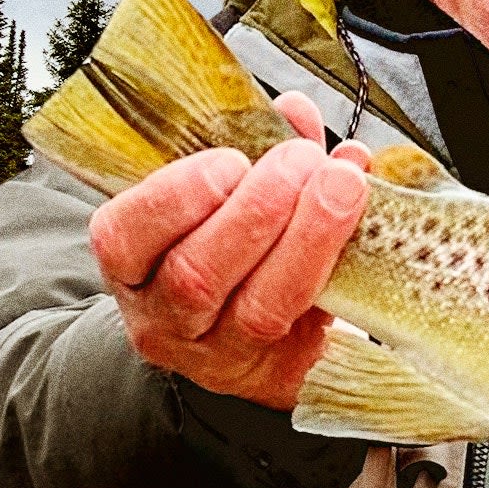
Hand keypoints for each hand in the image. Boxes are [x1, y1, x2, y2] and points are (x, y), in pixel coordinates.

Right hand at [88, 92, 371, 409]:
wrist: (240, 338)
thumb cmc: (221, 250)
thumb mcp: (218, 198)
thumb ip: (254, 150)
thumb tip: (296, 111)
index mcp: (130, 264)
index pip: (125, 237)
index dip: (179, 197)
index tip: (231, 160)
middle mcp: (162, 319)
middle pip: (197, 275)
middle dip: (257, 210)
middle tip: (302, 160)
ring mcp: (218, 355)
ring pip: (258, 308)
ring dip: (308, 237)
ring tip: (342, 184)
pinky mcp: (276, 376)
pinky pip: (311, 328)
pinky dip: (341, 269)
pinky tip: (363, 227)